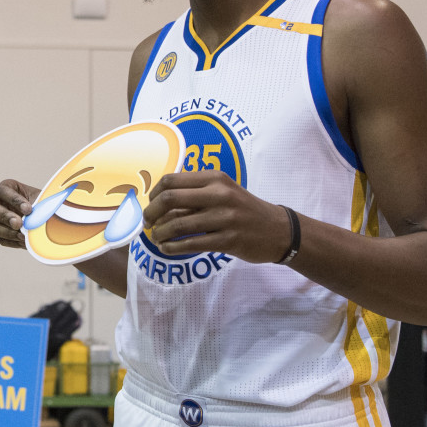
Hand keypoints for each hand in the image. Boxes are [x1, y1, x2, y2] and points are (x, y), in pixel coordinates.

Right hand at [0, 179, 39, 249]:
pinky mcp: (2, 234)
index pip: (2, 190)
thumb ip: (37, 206)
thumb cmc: (44, 205)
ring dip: (7, 232)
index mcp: (8, 188)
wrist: (50, 219)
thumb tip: (34, 218)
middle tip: (19, 223)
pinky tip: (24, 240)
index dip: (13, 200)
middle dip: (3, 215)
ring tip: (23, 235)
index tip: (28, 209)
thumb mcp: (43, 200)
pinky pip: (1, 239)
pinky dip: (13, 241)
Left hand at [143, 170, 290, 263]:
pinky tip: (166, 248)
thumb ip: (196, 192)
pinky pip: (192, 244)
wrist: (279, 230)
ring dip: (160, 233)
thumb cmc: (244, 209)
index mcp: (215, 178)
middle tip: (147, 222)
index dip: (154, 193)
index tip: (150, 204)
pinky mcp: (229, 240)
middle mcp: (220, 194)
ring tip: (156, 238)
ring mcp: (225, 218)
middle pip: (170, 198)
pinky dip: (173, 247)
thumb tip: (158, 201)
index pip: (172, 180)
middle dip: (152, 212)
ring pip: (179, 224)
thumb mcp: (224, 191)